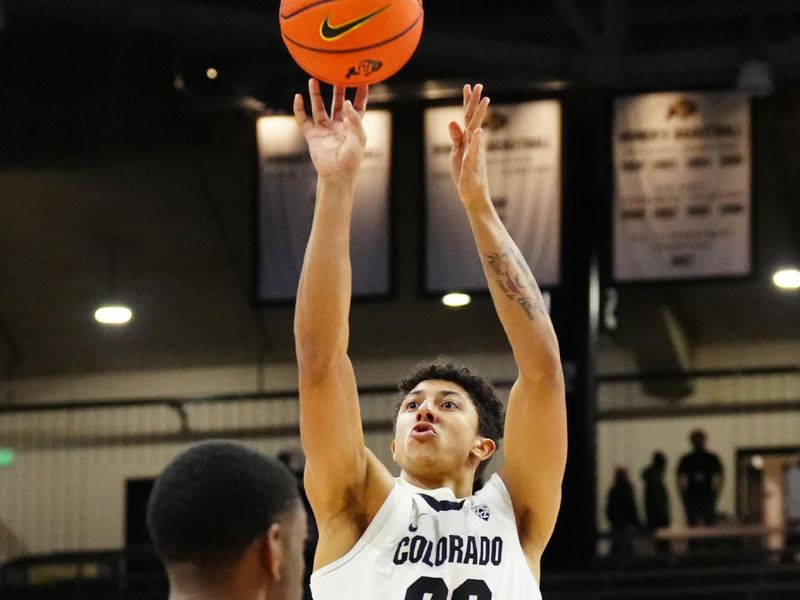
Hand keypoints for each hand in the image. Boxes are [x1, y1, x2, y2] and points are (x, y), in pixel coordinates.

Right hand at [293, 78, 368, 181]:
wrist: (337, 174)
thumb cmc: (351, 158)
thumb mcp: (358, 137)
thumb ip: (354, 118)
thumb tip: (345, 102)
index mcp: (352, 125)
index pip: (358, 106)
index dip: (360, 93)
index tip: (361, 79)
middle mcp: (338, 125)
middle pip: (337, 103)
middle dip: (336, 89)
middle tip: (334, 73)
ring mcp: (324, 129)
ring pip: (319, 107)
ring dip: (316, 94)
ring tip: (313, 79)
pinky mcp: (312, 136)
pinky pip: (303, 120)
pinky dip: (299, 109)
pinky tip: (298, 98)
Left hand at [448, 83, 490, 204]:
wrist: (473, 195)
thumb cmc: (464, 174)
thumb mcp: (456, 153)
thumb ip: (456, 137)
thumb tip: (452, 121)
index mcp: (468, 140)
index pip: (467, 118)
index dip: (467, 102)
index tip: (469, 86)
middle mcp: (473, 143)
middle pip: (473, 119)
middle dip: (475, 102)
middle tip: (479, 85)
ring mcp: (474, 153)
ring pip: (475, 131)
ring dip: (479, 116)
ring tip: (485, 100)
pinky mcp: (471, 165)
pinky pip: (474, 151)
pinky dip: (476, 141)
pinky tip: (479, 131)